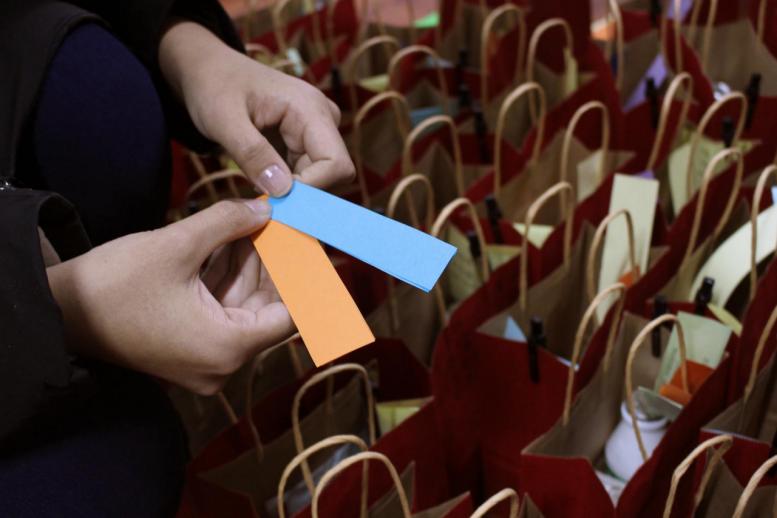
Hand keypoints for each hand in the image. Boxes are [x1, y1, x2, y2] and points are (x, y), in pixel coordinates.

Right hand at [47, 199, 293, 394]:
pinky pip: (220, 310)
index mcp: (226, 348)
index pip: (287, 315)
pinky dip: (227, 278)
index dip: (301, 277)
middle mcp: (221, 362)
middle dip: (274, 264)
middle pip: (265, 308)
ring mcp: (204, 357)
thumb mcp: (176, 245)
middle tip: (284, 225)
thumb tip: (265, 207)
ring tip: (260, 224)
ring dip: (249, 266)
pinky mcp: (188, 346)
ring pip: (242, 305)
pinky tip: (235, 240)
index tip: (309, 245)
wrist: (57, 313)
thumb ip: (227, 223)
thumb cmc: (112, 286)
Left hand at [159, 21, 354, 195]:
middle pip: (333, 175)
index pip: (336, 163)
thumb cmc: (214, 86)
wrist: (209, 71)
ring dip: (293, 193)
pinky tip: (262, 184)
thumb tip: (282, 191)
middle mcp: (322, 120)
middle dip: (302, 194)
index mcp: (310, 108)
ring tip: (258, 190)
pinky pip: (307, 177)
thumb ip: (252, 153)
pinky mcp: (305, 144)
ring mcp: (316, 133)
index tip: (277, 202)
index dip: (313, 189)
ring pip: (321, 180)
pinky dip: (287, 188)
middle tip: (263, 203)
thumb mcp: (223, 120)